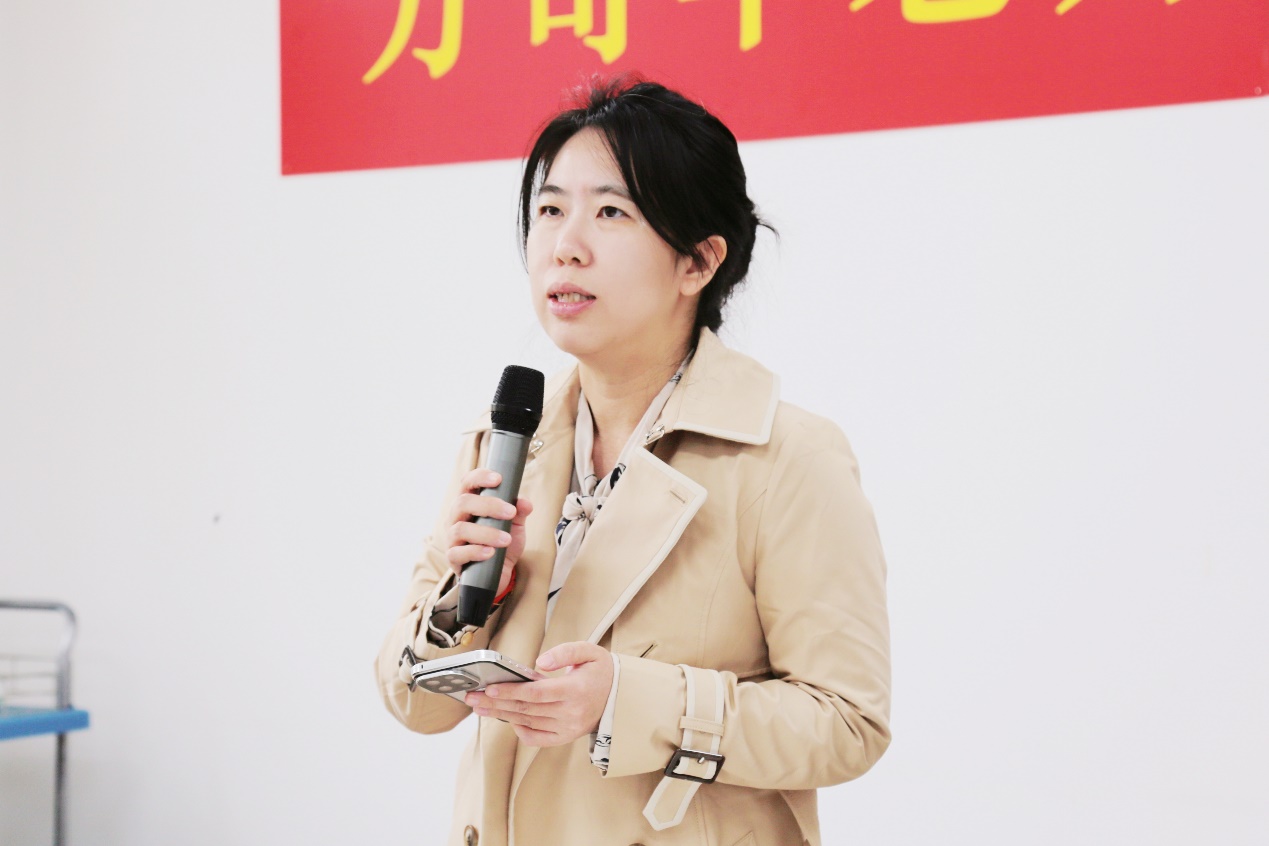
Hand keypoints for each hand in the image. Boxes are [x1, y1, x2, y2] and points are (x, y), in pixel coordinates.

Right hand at [446, 468, 532, 596]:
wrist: (499, 573)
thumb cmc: (503, 543)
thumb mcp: (515, 526)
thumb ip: (519, 512)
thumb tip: (525, 503)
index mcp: (470, 504)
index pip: (467, 483)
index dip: (479, 477)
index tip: (498, 479)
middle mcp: (456, 517)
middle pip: (463, 502)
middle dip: (488, 505)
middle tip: (510, 513)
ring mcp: (452, 538)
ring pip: (460, 529)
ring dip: (486, 533)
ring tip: (506, 539)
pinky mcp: (453, 559)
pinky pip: (457, 553)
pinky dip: (475, 552)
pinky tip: (491, 553)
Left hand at [464, 642, 613, 746]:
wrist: (619, 698)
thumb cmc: (600, 671)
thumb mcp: (589, 651)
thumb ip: (565, 652)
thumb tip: (540, 662)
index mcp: (575, 690)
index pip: (536, 693)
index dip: (511, 691)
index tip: (490, 687)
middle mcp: (570, 713)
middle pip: (525, 709)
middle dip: (495, 702)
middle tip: (472, 697)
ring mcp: (567, 728)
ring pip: (526, 722)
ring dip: (501, 714)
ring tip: (479, 706)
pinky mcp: (564, 737)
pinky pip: (536, 738)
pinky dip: (519, 730)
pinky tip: (506, 719)